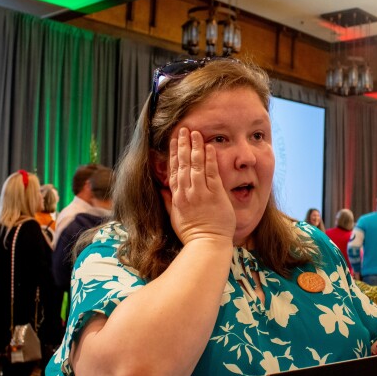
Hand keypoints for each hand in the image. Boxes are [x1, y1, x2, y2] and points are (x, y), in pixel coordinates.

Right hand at [160, 128, 234, 245]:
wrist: (207, 245)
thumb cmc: (192, 235)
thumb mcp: (174, 218)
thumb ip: (168, 201)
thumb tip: (161, 189)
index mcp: (177, 197)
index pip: (173, 170)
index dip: (173, 154)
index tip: (174, 141)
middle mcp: (187, 193)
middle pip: (183, 164)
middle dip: (183, 145)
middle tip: (184, 129)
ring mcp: (201, 193)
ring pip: (196, 165)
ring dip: (195, 147)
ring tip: (196, 133)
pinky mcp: (215, 195)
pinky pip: (212, 173)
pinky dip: (210, 159)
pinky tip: (209, 147)